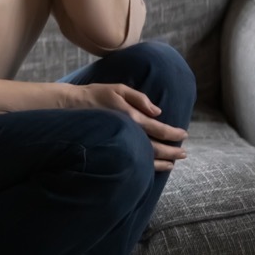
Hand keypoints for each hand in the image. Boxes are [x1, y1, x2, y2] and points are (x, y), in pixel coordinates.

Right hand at [70, 82, 188, 171]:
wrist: (70, 107)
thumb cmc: (95, 95)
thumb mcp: (118, 88)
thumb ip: (139, 98)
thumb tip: (158, 112)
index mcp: (132, 117)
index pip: (159, 129)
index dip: (174, 133)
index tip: (184, 134)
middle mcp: (128, 133)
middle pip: (156, 147)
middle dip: (173, 151)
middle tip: (184, 153)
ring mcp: (120, 143)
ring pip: (146, 158)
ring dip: (162, 162)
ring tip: (173, 164)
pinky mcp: (113, 149)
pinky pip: (133, 160)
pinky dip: (146, 166)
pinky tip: (152, 166)